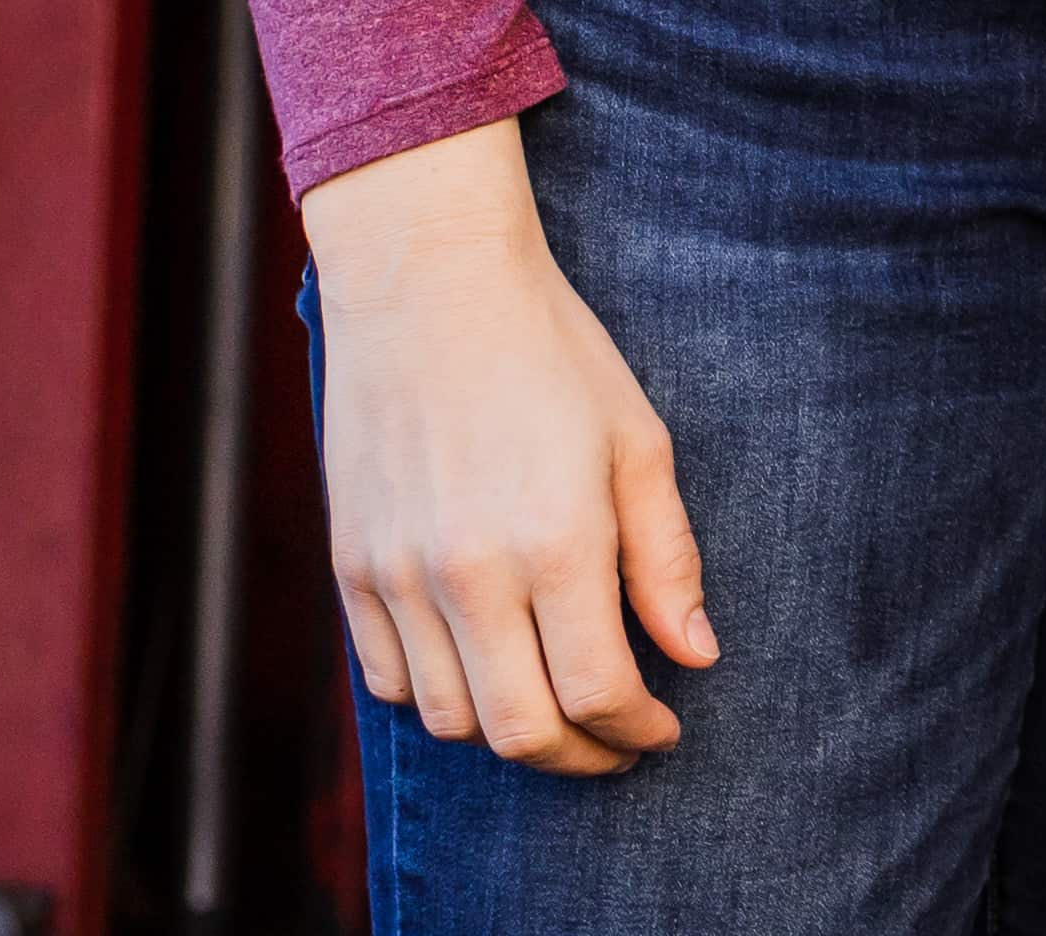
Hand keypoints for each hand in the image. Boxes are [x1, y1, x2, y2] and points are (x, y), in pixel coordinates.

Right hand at [302, 126, 706, 774]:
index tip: (663, 731)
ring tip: (555, 705)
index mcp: (554, 542)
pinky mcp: (349, 568)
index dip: (638, 732)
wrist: (430, 287)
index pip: (597, 692)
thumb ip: (666, 558)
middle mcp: (467, 574)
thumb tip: (695, 656)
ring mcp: (397, 576)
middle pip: (519, 732)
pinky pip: (390, 680)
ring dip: (509, 734)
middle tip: (618, 745)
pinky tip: (486, 668)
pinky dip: (441, 697)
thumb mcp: (637, 441)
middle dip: (580, 757)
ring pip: (450, 719)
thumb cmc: (552, 353)